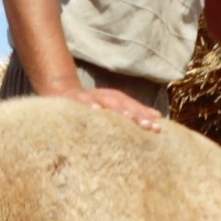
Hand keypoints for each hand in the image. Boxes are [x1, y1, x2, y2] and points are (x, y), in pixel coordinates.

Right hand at [44, 80, 162, 131]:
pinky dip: (89, 105)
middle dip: (137, 115)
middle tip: (149, 126)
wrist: (61, 92)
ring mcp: (91, 97)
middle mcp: (105, 97)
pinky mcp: (74, 99)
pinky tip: (96, 111)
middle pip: (124, 105)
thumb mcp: (114, 107)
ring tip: (129, 118)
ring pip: (106, 102)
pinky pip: (82, 102)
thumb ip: (135, 111)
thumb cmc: (92, 105)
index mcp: (116, 99)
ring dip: (117, 110)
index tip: (158, 128)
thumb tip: (158, 117)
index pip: (134, 108)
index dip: (145, 117)